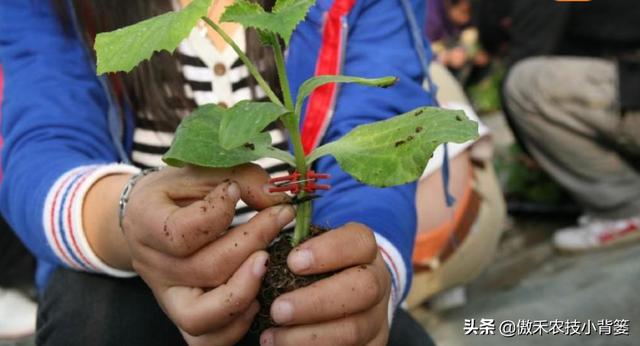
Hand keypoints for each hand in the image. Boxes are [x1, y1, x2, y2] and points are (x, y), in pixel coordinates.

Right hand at [122, 164, 294, 344]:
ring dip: (243, 291)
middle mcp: (152, 266)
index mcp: (146, 223)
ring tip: (266, 262)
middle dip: (252, 242)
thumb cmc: (178, 192)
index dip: (218, 213)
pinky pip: (205, 341)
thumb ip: (239, 178)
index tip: (237, 190)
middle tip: (281, 217)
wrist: (149, 219)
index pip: (180, 233)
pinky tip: (256, 295)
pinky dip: (235, 327)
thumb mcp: (200, 170)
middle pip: (203, 270)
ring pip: (200, 317)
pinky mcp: (182, 316)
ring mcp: (166, 297)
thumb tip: (277, 198)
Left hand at [260, 223, 391, 345]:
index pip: (359, 242)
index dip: (329, 251)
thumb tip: (260, 255)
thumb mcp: (310, 250)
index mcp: (364, 249)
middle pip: (363, 288)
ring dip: (308, 336)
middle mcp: (378, 281)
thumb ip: (293, 249)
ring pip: (354, 329)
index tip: (293, 261)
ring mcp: (378, 317)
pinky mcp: (373, 344)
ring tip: (271, 337)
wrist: (345, 299)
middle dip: (317, 301)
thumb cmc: (317, 269)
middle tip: (278, 310)